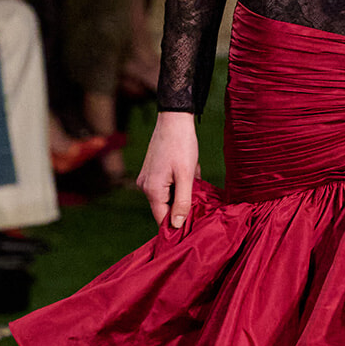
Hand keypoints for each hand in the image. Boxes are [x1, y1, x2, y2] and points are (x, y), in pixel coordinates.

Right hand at [138, 109, 200, 226]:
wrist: (174, 119)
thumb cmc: (182, 145)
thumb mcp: (186, 176)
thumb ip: (182, 202)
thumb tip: (177, 225)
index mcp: (152, 190)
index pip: (162, 219)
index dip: (177, 225)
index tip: (193, 226)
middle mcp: (145, 186)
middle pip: (164, 208)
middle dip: (182, 205)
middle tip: (200, 197)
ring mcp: (146, 178)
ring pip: (167, 196)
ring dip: (182, 192)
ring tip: (193, 178)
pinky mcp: (151, 172)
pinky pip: (166, 186)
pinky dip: (178, 183)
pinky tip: (188, 172)